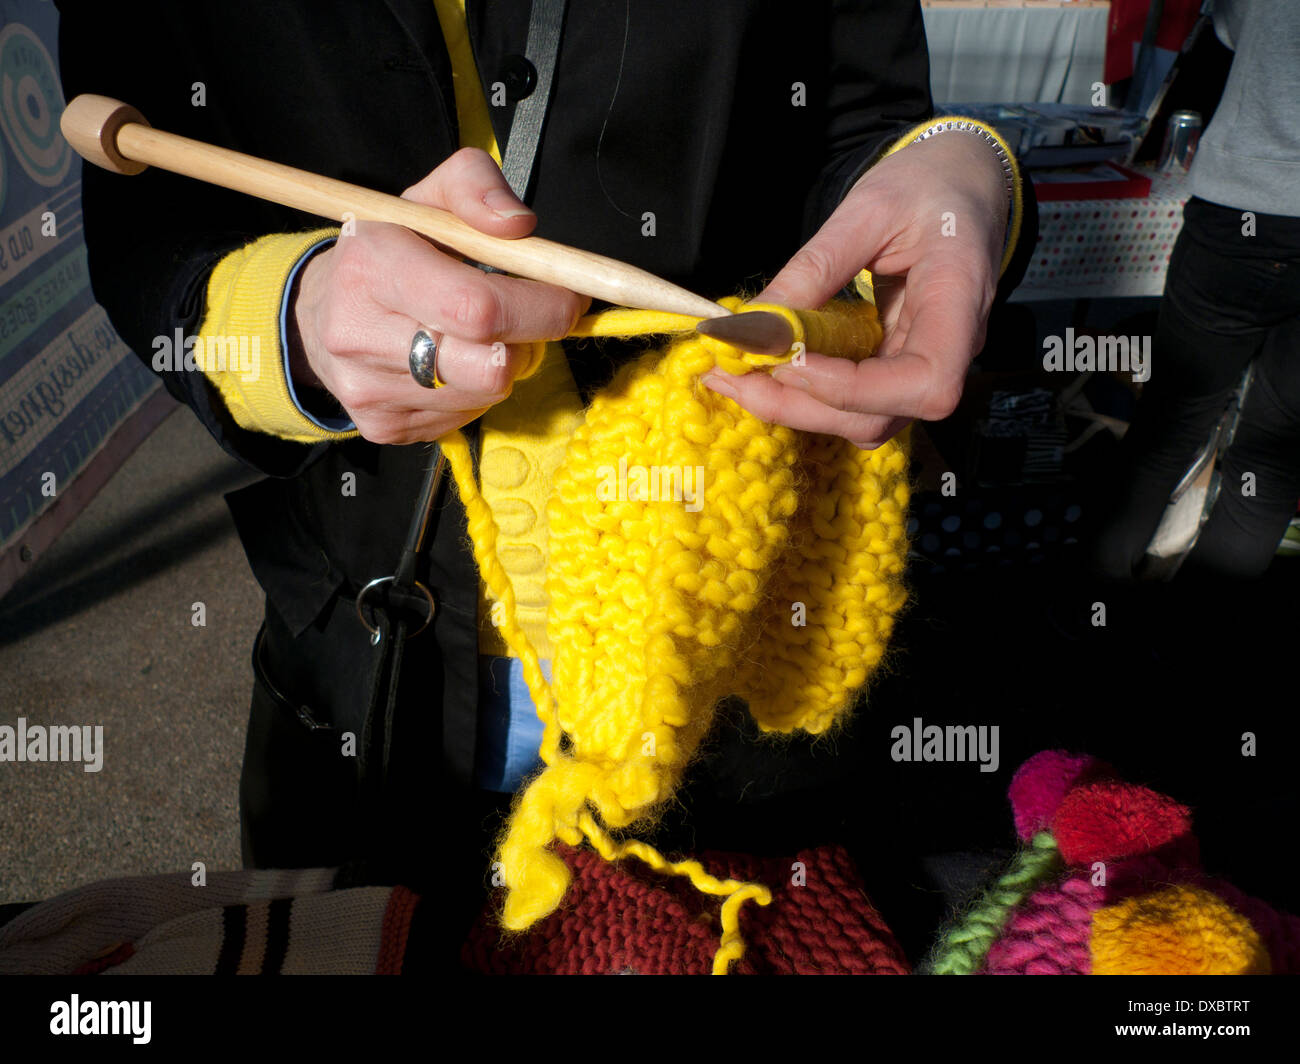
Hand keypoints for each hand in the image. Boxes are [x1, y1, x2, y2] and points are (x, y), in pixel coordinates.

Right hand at [289, 147, 589, 443]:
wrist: (319, 313)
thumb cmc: (390, 251)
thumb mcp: (427, 198)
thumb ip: (476, 186)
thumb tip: (518, 224)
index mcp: (371, 266)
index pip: (478, 308)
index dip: (542, 308)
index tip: (569, 295)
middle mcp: (359, 335)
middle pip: (490, 367)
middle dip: (531, 340)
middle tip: (529, 316)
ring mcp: (367, 390)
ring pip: (486, 394)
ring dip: (504, 364)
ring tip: (476, 335)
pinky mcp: (382, 427)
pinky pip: (465, 417)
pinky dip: (475, 390)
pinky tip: (451, 362)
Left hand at [702, 131, 1007, 447]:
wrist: (961, 184)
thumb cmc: (925, 185)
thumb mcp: (867, 210)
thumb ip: (814, 268)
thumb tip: (752, 325)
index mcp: (959, 299)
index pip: (927, 382)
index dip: (856, 389)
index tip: (793, 361)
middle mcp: (951, 349)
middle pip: (883, 415)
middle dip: (804, 404)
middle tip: (734, 375)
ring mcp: (924, 364)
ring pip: (864, 419)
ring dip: (796, 406)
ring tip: (736, 375)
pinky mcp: (897, 367)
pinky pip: (853, 400)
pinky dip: (803, 393)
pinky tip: (761, 370)